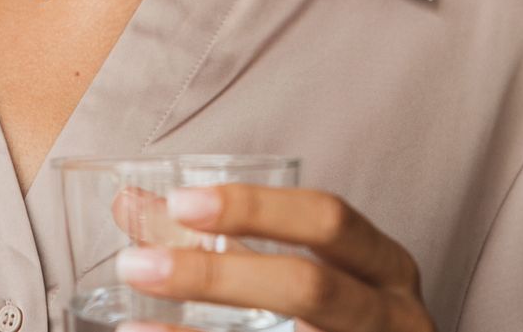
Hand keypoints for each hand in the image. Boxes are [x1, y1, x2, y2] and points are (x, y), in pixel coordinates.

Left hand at [113, 184, 434, 331]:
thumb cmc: (338, 320)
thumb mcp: (305, 271)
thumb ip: (224, 237)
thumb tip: (133, 204)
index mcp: (384, 267)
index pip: (327, 219)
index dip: (255, 207)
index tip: (180, 203)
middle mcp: (390, 316)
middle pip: (307, 288)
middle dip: (215, 275)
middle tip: (137, 266)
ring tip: (132, 327)